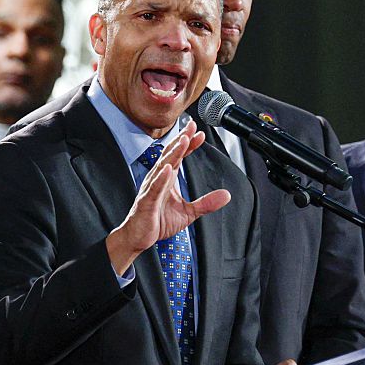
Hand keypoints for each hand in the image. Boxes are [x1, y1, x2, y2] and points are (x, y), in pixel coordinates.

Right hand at [106, 121, 230, 274]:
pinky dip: (161, 179)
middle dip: (181, 141)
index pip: (179, 157)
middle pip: (170, 155)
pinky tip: (168, 169)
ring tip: (183, 141)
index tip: (200, 134)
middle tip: (192, 127)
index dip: (189, 145)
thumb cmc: (157, 221)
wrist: (138, 237)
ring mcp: (151, 189)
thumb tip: (227, 195)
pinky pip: (154, 189)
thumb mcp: (188, 212)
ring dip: (173, 154)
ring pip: (162, 167)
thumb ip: (206, 202)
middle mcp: (158, 179)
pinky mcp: (146, 202)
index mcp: (167, 179)